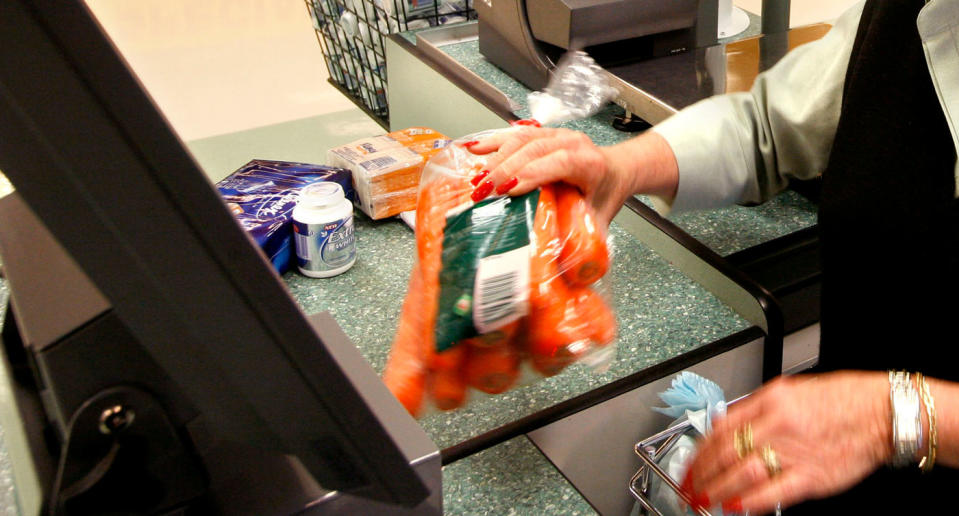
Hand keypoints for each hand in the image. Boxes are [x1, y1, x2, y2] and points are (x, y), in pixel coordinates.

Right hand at [465, 126, 677, 226]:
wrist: (617, 170)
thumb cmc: (605, 194)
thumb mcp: (598, 219)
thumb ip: (581, 240)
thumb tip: (558, 271)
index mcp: (590, 164)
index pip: (559, 163)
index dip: (532, 174)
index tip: (508, 192)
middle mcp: (573, 143)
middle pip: (534, 149)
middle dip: (504, 170)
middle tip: (481, 193)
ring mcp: (557, 134)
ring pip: (521, 139)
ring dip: (495, 158)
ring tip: (476, 180)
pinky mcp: (543, 132)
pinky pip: (515, 134)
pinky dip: (493, 142)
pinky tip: (474, 150)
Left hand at [682, 372, 891, 514]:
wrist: (881, 412)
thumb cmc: (840, 400)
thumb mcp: (789, 390)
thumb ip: (754, 408)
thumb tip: (723, 425)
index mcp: (770, 401)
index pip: (721, 428)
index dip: (700, 450)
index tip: (690, 463)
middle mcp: (778, 425)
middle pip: (726, 453)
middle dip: (702, 473)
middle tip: (689, 486)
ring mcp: (794, 452)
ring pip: (743, 473)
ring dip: (719, 489)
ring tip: (704, 499)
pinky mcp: (812, 476)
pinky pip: (774, 492)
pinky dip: (751, 501)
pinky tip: (736, 506)